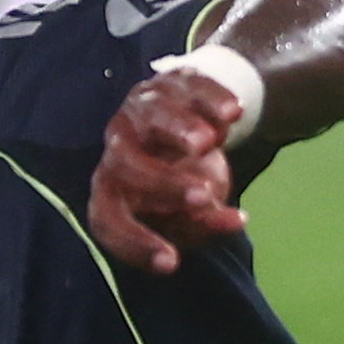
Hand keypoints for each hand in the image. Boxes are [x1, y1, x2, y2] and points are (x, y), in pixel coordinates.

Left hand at [88, 68, 252, 274]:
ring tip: (212, 142)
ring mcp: (142, 110)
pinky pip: (188, 85)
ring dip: (180, 129)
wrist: (192, 120)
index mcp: (113, 189)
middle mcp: (119, 148)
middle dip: (164, 182)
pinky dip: (211, 97)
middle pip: (126, 165)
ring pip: (152, 115)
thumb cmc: (183, 179)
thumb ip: (206, 218)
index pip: (108, 219)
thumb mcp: (191, 209)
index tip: (172, 262)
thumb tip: (235, 221)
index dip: (135, 242)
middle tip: (203, 195)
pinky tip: (235, 113)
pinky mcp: (172, 80)